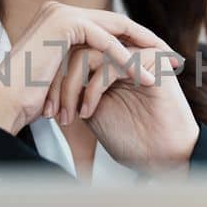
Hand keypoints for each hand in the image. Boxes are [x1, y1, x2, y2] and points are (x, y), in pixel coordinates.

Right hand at [0, 1, 162, 134]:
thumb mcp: (65, 76)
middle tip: (174, 58)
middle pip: (117, 24)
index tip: (162, 59)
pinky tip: (144, 73)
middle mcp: (59, 10)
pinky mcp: (64, 22)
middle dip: (150, 42)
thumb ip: (84, 64)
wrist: (5, 103)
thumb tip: (107, 69)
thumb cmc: (30, 98)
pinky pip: (103, 40)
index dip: (138, 43)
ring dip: (144, 49)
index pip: (109, 28)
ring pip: (115, 30)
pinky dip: (125, 58)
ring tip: (167, 66)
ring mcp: (60, 12)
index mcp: (60, 19)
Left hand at [52, 42, 199, 173]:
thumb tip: (45, 77)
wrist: (161, 157)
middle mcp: (123, 53)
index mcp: (109, 62)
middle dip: (59, 83)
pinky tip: (87, 112)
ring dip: (71, 87)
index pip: (71, 54)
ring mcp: (137, 53)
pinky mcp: (151, 60)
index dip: (53, 80)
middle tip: (52, 111)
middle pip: (76, 49)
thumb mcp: (89, 109)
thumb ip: (73, 88)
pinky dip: (92, 89)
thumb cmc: (130, 137)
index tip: (45, 109)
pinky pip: (110, 64)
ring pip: (89, 54)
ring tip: (68, 115)